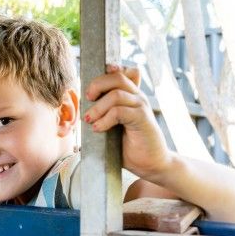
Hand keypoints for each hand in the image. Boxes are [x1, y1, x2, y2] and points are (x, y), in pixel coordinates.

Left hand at [84, 64, 170, 179]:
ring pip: (116, 93)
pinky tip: (99, 129)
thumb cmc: (130, 147)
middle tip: (88, 98)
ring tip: (90, 121)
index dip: (107, 71)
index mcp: (130, 96)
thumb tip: (83, 112)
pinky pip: (119, 111)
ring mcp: (141, 106)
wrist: (150, 164)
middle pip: (116, 76)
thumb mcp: (112, 128)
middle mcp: (137, 97)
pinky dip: (105, 119)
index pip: (122, 71)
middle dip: (97, 85)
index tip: (93, 87)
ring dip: (98, 107)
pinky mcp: (143, 119)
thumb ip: (103, 116)